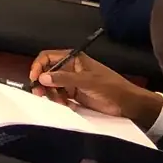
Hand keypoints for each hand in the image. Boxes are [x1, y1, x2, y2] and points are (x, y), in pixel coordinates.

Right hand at [28, 51, 162, 128]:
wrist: (128, 104)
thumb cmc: (111, 87)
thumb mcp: (87, 81)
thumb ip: (64, 79)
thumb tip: (42, 77)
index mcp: (73, 59)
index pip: (48, 57)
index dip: (38, 66)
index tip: (35, 78)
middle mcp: (70, 69)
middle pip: (47, 72)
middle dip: (42, 83)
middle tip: (40, 94)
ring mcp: (71, 82)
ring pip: (51, 86)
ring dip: (51, 94)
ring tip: (58, 103)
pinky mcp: (74, 95)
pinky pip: (59, 96)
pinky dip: (58, 101)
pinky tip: (66, 106)